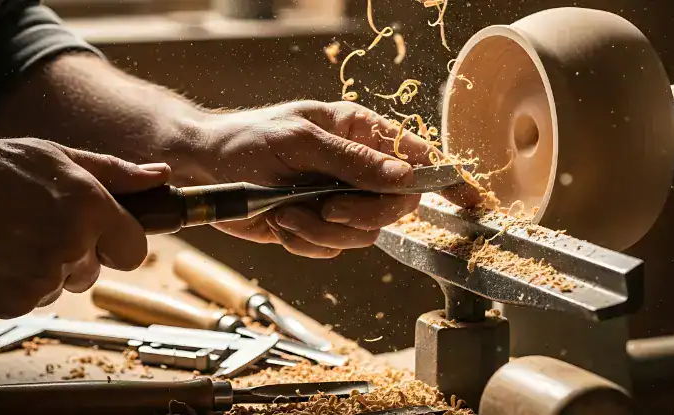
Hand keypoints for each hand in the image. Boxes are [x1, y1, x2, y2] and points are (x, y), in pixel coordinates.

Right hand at [0, 138, 169, 317]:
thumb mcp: (57, 157)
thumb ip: (116, 173)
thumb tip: (160, 176)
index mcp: (91, 210)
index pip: (135, 251)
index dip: (118, 243)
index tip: (102, 234)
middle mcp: (71, 248)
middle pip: (94, 272)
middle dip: (75, 254)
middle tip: (39, 226)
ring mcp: (39, 279)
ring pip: (60, 286)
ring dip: (42, 268)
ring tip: (11, 236)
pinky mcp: (10, 303)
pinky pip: (28, 300)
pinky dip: (14, 284)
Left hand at [184, 100, 479, 258]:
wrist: (203, 170)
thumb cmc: (246, 140)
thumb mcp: (300, 140)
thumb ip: (353, 162)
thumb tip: (405, 178)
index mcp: (359, 133)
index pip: (416, 156)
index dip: (446, 178)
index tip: (470, 200)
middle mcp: (356, 169)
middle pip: (395, 206)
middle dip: (361, 214)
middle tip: (326, 208)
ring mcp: (339, 200)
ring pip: (363, 234)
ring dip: (323, 230)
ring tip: (288, 211)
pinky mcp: (318, 227)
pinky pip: (332, 249)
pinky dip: (305, 241)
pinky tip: (281, 221)